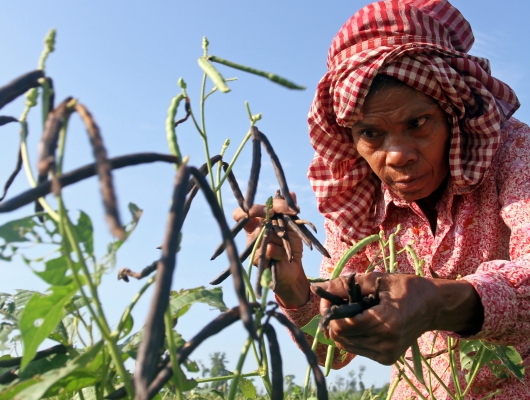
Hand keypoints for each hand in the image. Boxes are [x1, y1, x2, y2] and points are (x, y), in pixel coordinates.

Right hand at [233, 193, 309, 307]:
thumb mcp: (293, 224)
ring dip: (279, 235)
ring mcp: (252, 246)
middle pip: (250, 217)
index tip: (269, 208)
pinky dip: (281, 250)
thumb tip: (292, 193)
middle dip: (266, 213)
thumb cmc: (291, 243)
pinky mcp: (256, 260)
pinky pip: (269, 248)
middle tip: (276, 214)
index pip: (242, 212)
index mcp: (257, 221)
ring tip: (286, 242)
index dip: (250, 208)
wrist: (294, 268)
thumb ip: (289, 209)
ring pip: (262, 233)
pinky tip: (284, 255)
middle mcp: (252, 232)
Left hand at [314, 272, 482, 364]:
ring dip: (343, 328)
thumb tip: (320, 287)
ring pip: (346, 345)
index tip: (330, 298)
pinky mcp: (386, 359)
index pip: (342, 325)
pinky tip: (362, 322)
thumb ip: (346, 284)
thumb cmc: (406, 288)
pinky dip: (353, 335)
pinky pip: (357, 348)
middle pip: (341, 337)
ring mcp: (386, 354)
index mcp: (385, 322)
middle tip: (341, 303)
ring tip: (354, 312)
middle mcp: (386, 343)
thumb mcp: (377, 279)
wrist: (432, 306)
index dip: (329, 311)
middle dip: (334, 319)